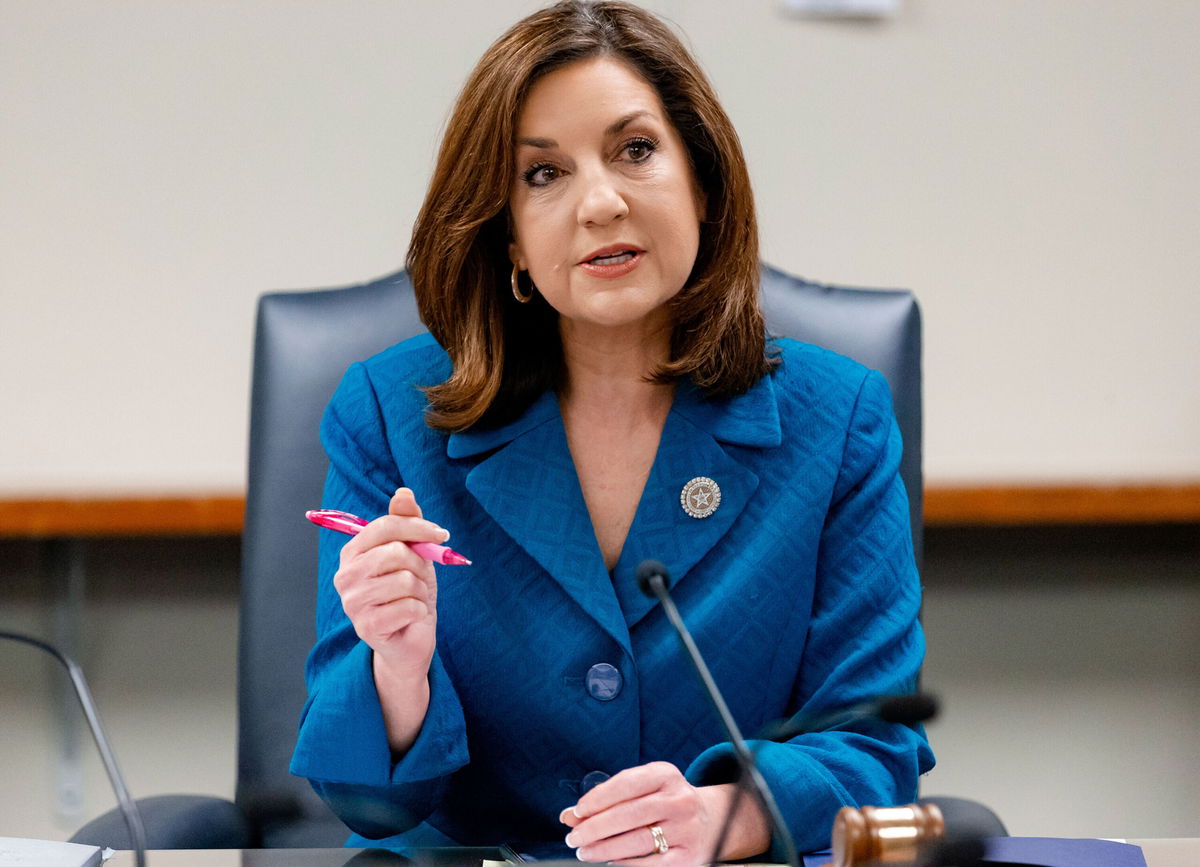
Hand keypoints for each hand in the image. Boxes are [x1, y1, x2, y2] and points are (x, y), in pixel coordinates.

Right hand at [332, 487, 448, 679]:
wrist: (409, 637)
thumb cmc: (409, 592)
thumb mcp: (413, 553)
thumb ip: (407, 523)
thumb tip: (403, 492)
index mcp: (353, 552)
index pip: (385, 526)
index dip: (418, 527)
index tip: (441, 534)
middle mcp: (345, 575)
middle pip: (395, 553)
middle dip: (419, 564)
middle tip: (420, 576)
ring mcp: (352, 603)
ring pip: (405, 581)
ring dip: (420, 590)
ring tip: (413, 598)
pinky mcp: (367, 627)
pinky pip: (409, 607)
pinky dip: (419, 611)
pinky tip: (410, 616)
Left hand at [560, 762, 768, 865]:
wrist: (710, 820)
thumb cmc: (664, 804)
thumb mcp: (642, 791)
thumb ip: (607, 800)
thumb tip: (569, 816)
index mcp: (666, 774)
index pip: (625, 783)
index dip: (597, 798)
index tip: (577, 812)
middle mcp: (679, 798)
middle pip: (628, 814)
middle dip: (594, 828)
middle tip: (574, 838)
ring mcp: (687, 827)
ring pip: (637, 841)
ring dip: (604, 849)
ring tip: (586, 852)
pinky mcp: (690, 855)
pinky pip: (650, 864)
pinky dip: (626, 865)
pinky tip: (611, 862)